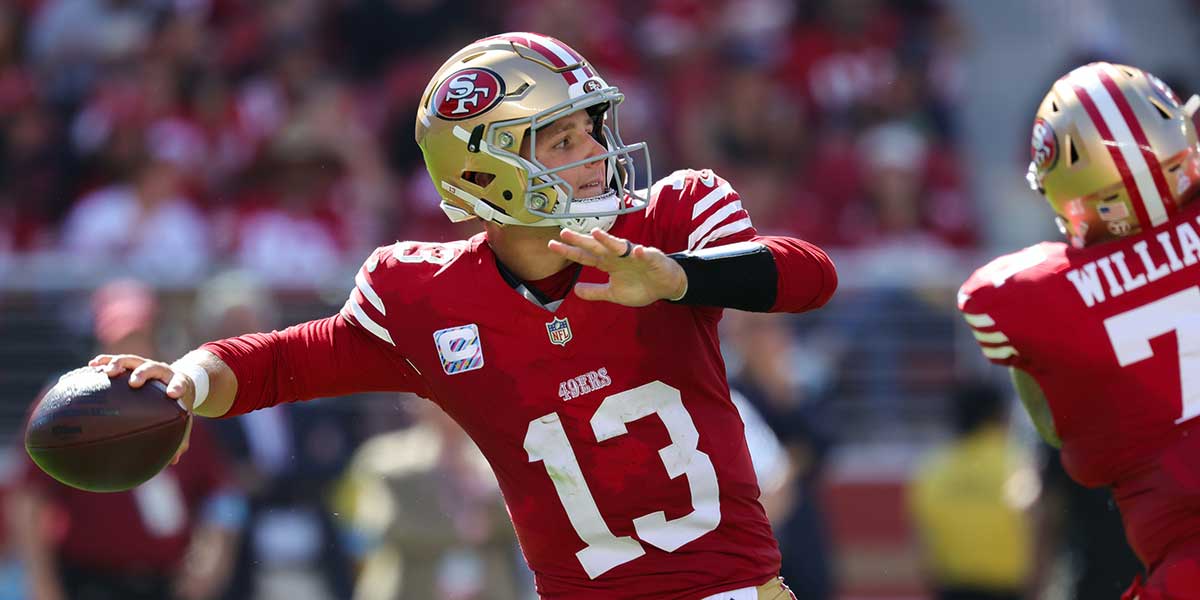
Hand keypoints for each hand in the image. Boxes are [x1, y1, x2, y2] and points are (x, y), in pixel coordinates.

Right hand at [87, 354, 194, 464]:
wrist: (179, 380)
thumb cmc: (179, 404)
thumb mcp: (183, 417)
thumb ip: (180, 437)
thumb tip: (173, 460)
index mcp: (179, 383)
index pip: (179, 384)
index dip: (176, 387)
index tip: (172, 394)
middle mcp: (161, 371)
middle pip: (152, 368)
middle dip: (142, 374)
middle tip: (133, 383)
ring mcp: (145, 365)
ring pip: (132, 360)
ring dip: (119, 364)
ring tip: (105, 372)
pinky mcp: (132, 364)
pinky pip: (116, 360)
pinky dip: (105, 361)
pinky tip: (91, 366)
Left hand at [548, 228, 686, 306]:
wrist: (665, 286)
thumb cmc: (640, 286)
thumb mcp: (614, 293)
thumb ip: (595, 292)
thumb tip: (575, 290)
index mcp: (608, 263)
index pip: (585, 256)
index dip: (569, 251)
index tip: (552, 245)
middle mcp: (618, 256)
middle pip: (596, 247)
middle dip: (581, 240)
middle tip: (564, 233)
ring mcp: (634, 255)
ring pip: (618, 246)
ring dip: (608, 240)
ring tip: (595, 234)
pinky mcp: (652, 258)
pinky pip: (645, 255)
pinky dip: (641, 253)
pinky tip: (635, 251)